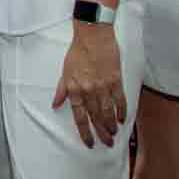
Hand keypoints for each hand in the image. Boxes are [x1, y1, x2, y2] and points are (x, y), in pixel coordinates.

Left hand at [52, 22, 125, 147]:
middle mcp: (88, 90)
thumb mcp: (65, 71)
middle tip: (106, 143)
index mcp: (74, 89)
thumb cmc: (77, 52)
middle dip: (101, 133)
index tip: (89, 142)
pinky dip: (122, 111)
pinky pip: (120, 100)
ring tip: (114, 134)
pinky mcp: (116, 80)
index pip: (79, 116)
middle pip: (96, 117)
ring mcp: (103, 86)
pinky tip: (123, 119)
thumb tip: (55, 104)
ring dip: (111, 125)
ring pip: (108, 112)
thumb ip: (62, 90)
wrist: (92, 35)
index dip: (84, 131)